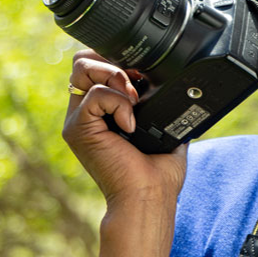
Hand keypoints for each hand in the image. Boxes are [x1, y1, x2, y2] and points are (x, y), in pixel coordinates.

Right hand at [62, 50, 186, 210]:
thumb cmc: (158, 175)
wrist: (149, 197)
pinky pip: (94, 94)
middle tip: (136, 85)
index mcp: (101, 111)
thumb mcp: (165, 130)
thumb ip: (164, 107)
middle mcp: (85, 113)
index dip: (117, 60)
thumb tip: (180, 91)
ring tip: (135, 102)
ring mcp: (78, 120)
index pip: (96, 65)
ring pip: (83, 68)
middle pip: (83, 59)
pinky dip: (119, 103)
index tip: (143, 77)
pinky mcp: (78, 129)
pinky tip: (131, 125)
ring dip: (115, 76)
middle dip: (112, 60)